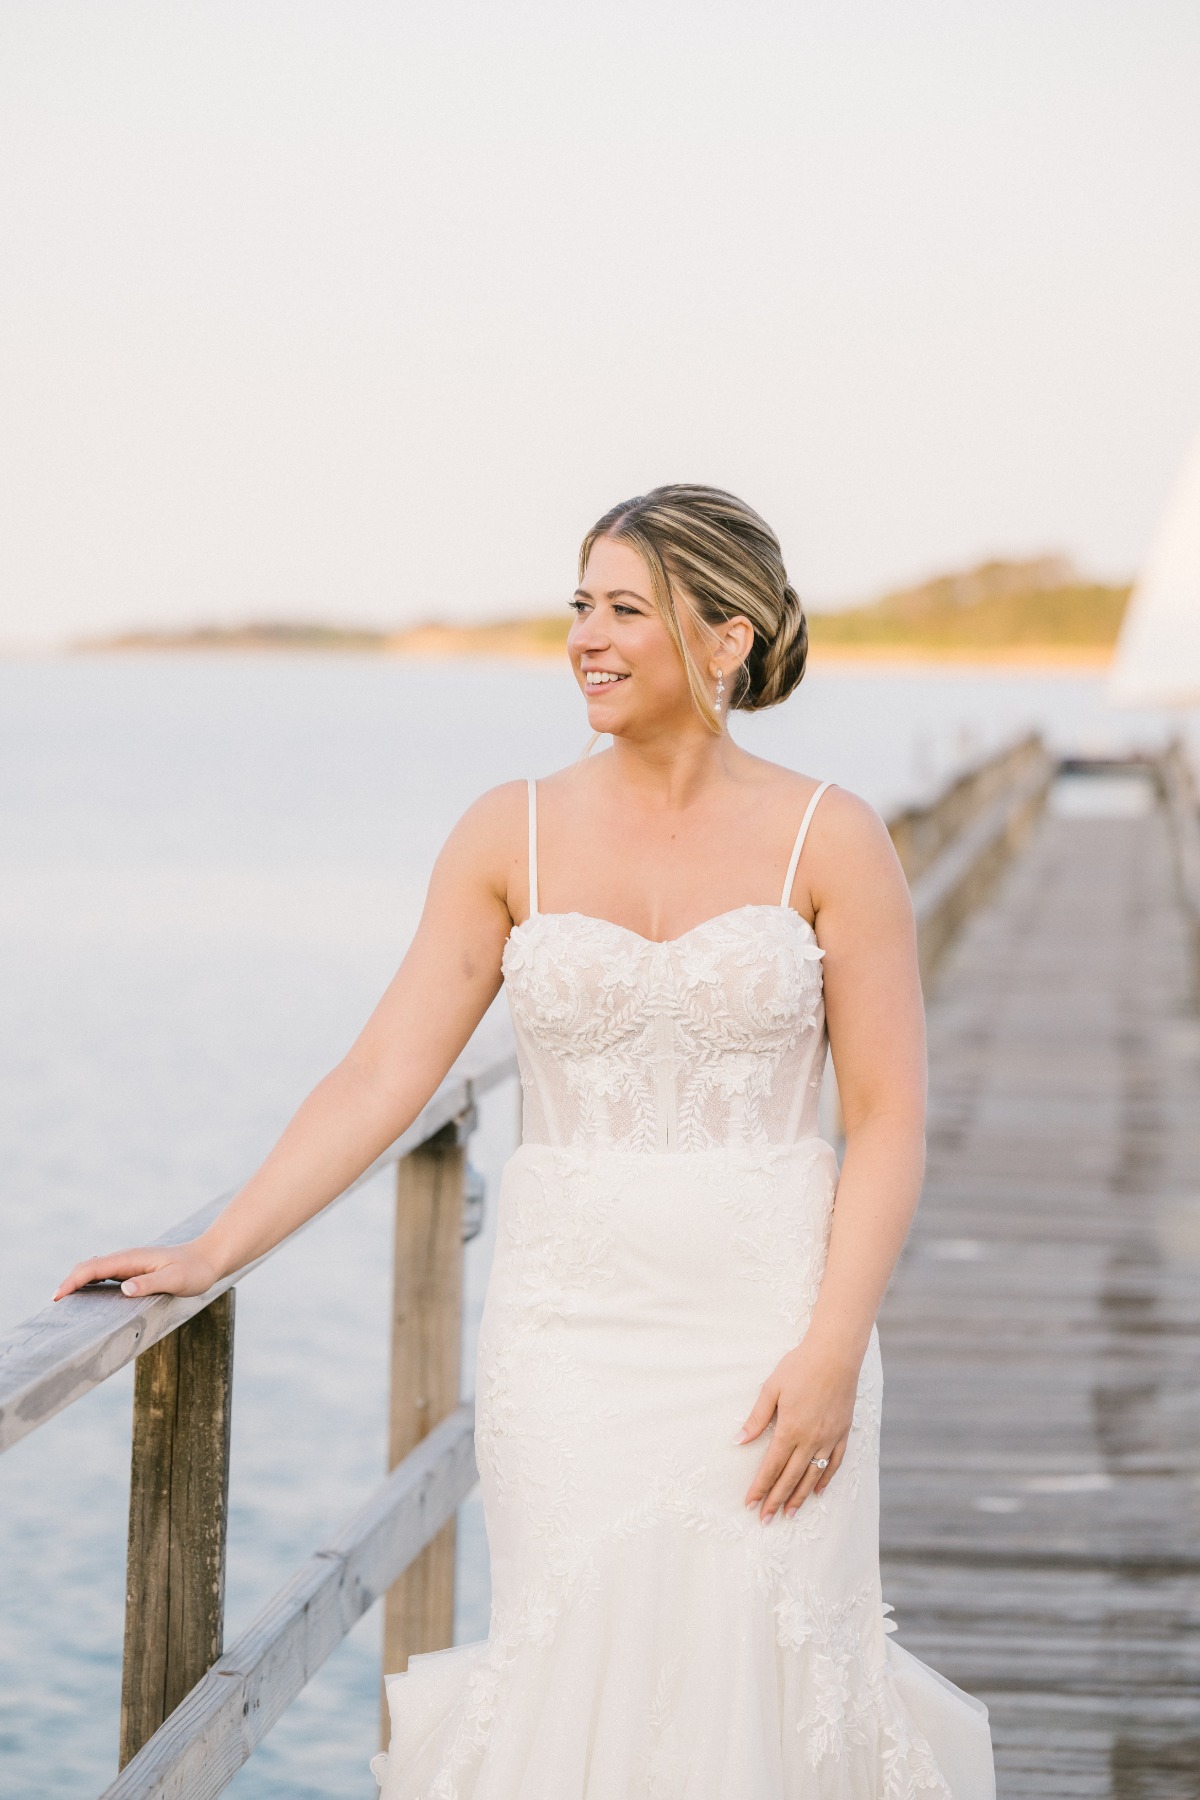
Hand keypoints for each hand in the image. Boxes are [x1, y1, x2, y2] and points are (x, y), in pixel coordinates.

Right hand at [52, 1240, 219, 1302]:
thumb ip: (149, 1284)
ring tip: (64, 1302)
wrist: (208, 1259)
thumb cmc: (194, 1271)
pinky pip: (105, 1275)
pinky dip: (90, 1283)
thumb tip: (123, 1288)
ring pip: (95, 1270)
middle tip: (54, 1303)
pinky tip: (87, 1297)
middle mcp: (127, 1259)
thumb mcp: (175, 1280)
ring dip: (77, 1282)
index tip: (58, 1297)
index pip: (94, 1268)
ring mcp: (129, 1264)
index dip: (73, 1281)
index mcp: (131, 1259)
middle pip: (89, 1267)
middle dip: (69, 1282)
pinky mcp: (133, 1271)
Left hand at [737, 1338, 860, 1522]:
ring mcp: (829, 1438)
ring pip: (812, 1476)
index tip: (750, 1504)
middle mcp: (810, 1440)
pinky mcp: (843, 1433)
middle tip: (765, 1519)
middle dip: (776, 1500)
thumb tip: (738, 1441)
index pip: (771, 1468)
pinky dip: (825, 1480)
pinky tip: (817, 1491)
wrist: (836, 1354)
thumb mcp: (772, 1389)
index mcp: (790, 1430)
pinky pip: (835, 1463)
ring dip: (799, 1497)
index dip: (760, 1488)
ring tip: (789, 1514)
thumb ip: (757, 1418)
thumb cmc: (800, 1367)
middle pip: (790, 1478)